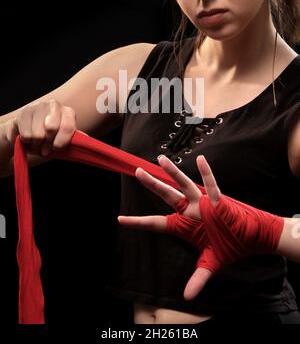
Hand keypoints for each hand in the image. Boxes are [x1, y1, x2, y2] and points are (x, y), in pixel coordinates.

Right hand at [5, 99, 76, 156]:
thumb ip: (68, 143)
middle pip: (51, 128)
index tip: (56, 148)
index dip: (60, 142)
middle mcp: (54, 105)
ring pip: (37, 134)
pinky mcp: (25, 111)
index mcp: (68, 112)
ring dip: (36, 144)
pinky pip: (26, 134)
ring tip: (37, 143)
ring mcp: (39, 106)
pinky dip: (26, 141)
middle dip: (47, 143)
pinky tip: (29, 138)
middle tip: (45, 148)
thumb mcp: (62, 141)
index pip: (67, 127)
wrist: (31, 133)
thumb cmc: (50, 139)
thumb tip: (67, 146)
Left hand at [118, 154, 283, 300]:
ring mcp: (202, 205)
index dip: (139, 222)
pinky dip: (207, 173)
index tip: (120, 219)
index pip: (156, 223)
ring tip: (160, 159)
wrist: (251, 238)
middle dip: (152, 184)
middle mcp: (189, 212)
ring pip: (184, 185)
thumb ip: (198, 278)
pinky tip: (201, 159)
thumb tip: (188, 298)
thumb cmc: (230, 246)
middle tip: (137, 171)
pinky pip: (211, 186)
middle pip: (167, 195)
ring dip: (173, 172)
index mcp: (184, 226)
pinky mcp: (218, 202)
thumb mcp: (211, 263)